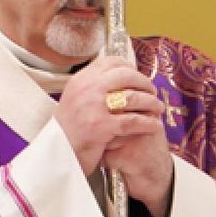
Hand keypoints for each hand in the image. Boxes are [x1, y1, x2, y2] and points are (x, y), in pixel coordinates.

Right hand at [54, 57, 171, 215]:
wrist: (57, 154)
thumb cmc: (68, 130)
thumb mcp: (74, 98)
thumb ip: (92, 86)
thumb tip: (117, 74)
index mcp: (80, 79)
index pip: (110, 62)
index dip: (130, 68)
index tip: (138, 77)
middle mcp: (86, 88)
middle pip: (126, 75)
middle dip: (144, 83)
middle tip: (152, 91)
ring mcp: (94, 106)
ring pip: (133, 97)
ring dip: (151, 102)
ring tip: (158, 108)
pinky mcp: (102, 126)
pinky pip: (133, 120)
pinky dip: (148, 123)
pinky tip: (155, 126)